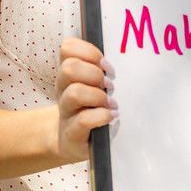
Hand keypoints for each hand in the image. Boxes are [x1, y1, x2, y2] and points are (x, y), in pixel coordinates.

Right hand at [55, 38, 114, 161]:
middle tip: (109, 85)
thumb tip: (127, 55)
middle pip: (69, 68)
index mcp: (69, 73)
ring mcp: (66, 112)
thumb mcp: (95, 85)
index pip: (68, 48)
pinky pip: (84, 120)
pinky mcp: (72, 133)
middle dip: (94, 73)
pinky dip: (101, 116)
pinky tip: (111, 116)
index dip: (88, 51)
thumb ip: (104, 69)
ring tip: (111, 103)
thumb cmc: (92, 108)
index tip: (105, 64)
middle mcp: (63, 89)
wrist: (74, 142)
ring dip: (98, 96)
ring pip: (74, 92)